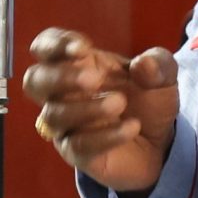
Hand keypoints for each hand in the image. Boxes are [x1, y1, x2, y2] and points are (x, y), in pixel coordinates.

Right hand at [23, 27, 180, 193]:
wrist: (162, 143)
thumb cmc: (149, 101)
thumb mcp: (163, 76)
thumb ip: (158, 64)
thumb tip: (144, 64)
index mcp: (78, 64)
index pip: (45, 47)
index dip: (55, 44)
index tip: (82, 47)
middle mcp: (63, 93)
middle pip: (34, 81)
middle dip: (60, 76)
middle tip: (93, 79)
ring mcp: (66, 125)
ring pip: (53, 115)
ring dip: (86, 108)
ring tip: (120, 104)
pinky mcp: (76, 153)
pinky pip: (78, 145)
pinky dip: (105, 136)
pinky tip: (132, 128)